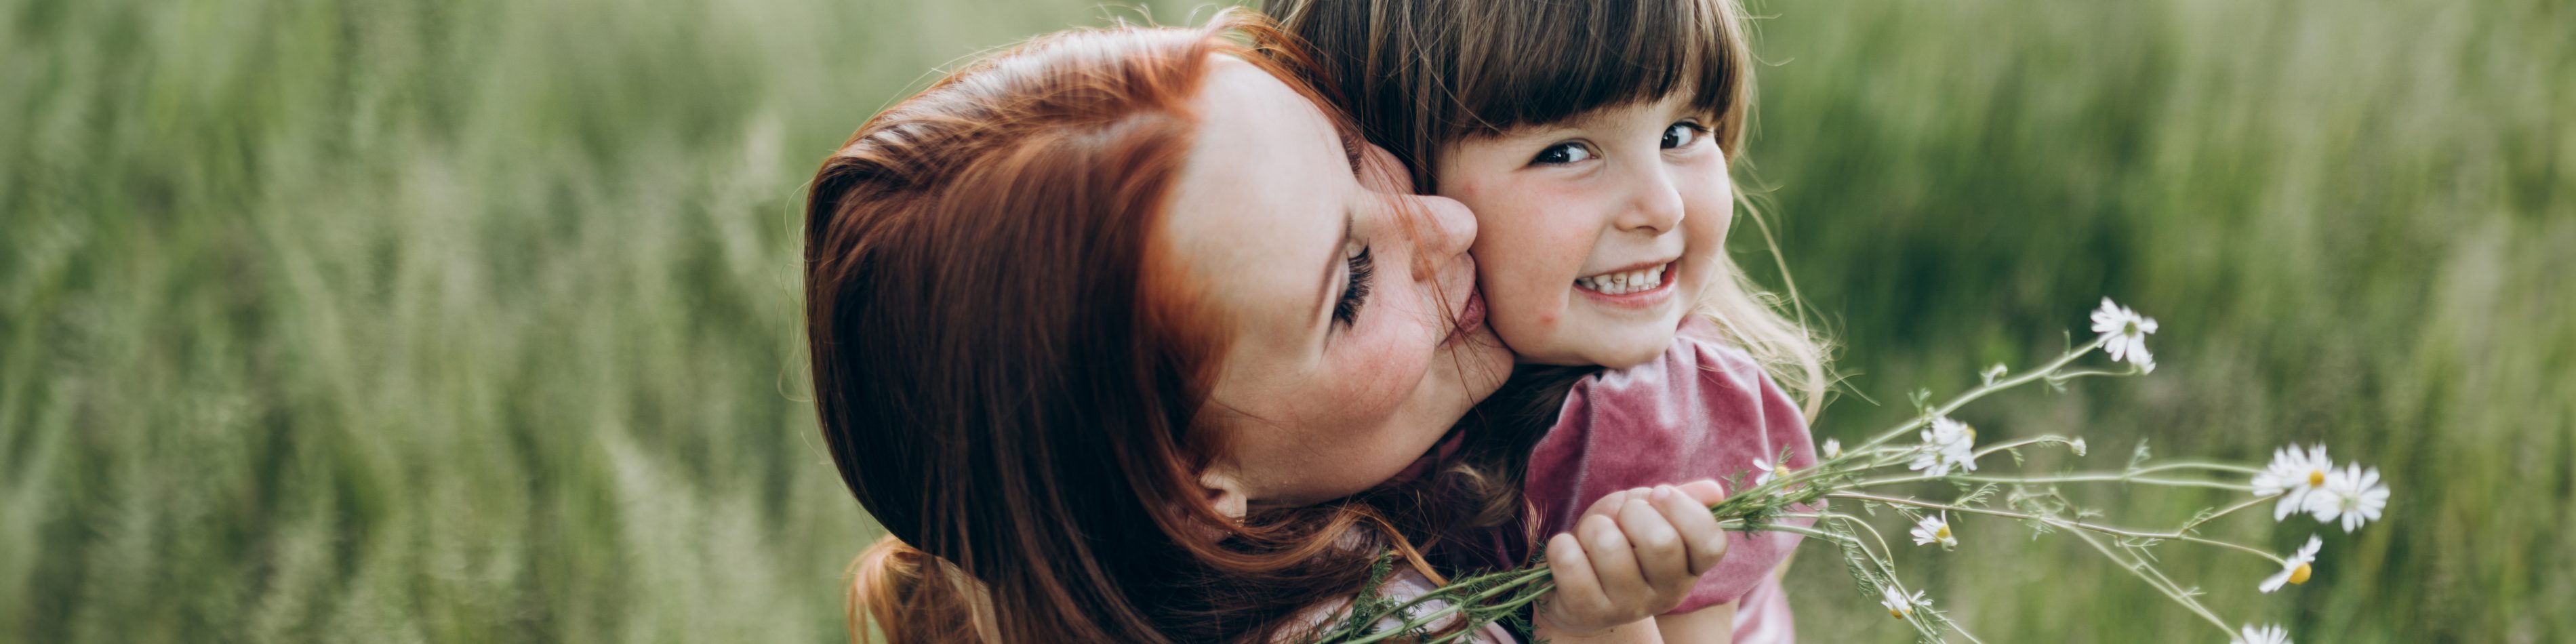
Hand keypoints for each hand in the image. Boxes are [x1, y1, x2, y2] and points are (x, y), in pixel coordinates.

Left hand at [1535, 481, 1731, 636]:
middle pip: (1661, 542)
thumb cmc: (1620, 539)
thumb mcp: (1651, 514)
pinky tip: (1569, 550)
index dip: (1685, 510)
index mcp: (1690, 568)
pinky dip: (1563, 546)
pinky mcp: (1588, 612)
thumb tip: (1713, 492)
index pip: (1711, 543)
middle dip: (1633, 512)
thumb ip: (1683, 501)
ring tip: (1593, 536)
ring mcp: (1627, 607)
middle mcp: (1666, 593)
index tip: (1659, 494)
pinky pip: (1572, 564)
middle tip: (1621, 517)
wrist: (1577, 584)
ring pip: (1610, 547)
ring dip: (1595, 527)